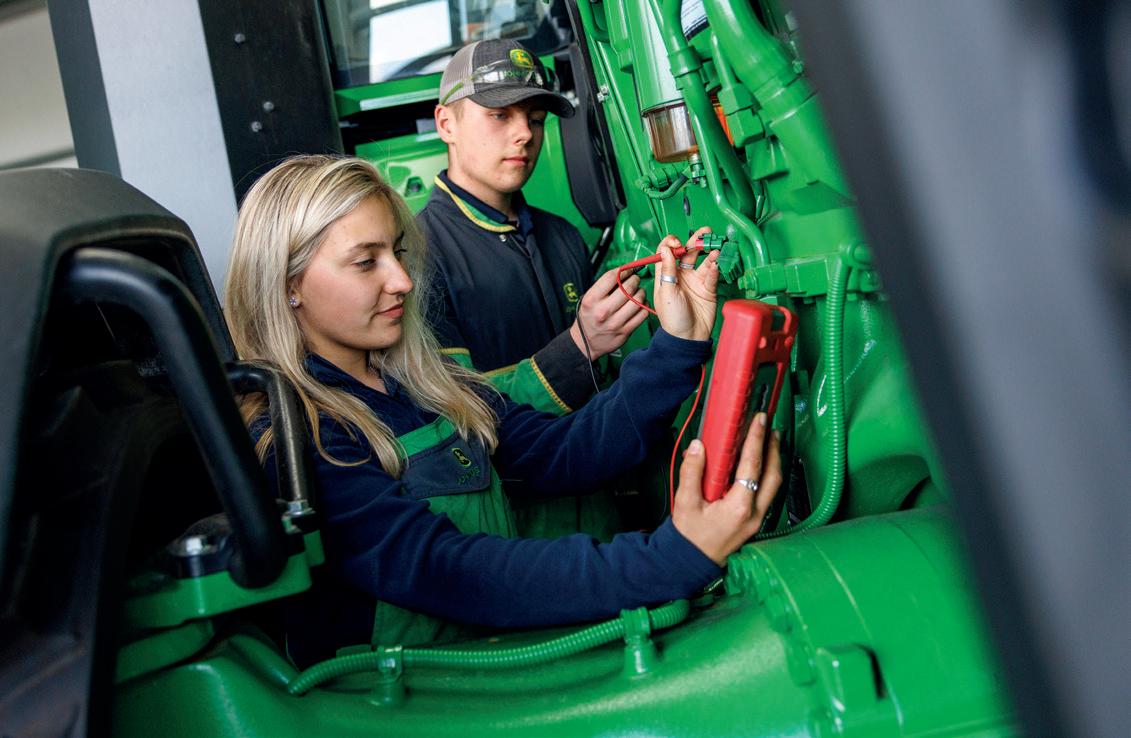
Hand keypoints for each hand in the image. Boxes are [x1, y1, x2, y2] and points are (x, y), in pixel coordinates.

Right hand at [569, 267, 648, 359]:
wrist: (585, 342)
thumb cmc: (589, 317)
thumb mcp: (589, 299)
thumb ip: (605, 287)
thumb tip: (626, 272)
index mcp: (591, 300)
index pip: (611, 277)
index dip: (624, 270)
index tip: (628, 270)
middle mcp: (603, 311)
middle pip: (627, 287)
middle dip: (635, 280)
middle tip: (635, 280)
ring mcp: (615, 322)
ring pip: (638, 299)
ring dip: (641, 292)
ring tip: (638, 292)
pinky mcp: (625, 331)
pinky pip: (642, 313)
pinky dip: (644, 305)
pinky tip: (640, 304)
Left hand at [652, 226, 718, 340]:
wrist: (688, 337)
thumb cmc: (672, 318)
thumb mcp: (666, 292)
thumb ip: (667, 270)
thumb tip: (665, 248)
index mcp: (666, 275)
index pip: (667, 252)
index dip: (671, 243)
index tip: (677, 243)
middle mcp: (681, 275)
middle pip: (687, 252)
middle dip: (695, 240)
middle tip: (704, 232)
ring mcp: (695, 281)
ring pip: (703, 260)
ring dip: (709, 252)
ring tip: (715, 247)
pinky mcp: (708, 288)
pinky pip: (712, 274)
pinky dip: (715, 267)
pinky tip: (716, 263)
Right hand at [672, 413, 782, 564]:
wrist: (691, 562)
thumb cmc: (689, 536)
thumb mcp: (685, 503)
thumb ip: (692, 472)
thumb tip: (699, 447)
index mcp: (738, 507)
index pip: (752, 466)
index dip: (757, 440)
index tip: (759, 421)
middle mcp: (754, 513)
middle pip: (773, 476)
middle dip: (773, 449)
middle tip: (770, 428)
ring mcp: (757, 519)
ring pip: (773, 485)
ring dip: (773, 461)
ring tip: (770, 441)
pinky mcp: (754, 521)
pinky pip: (766, 493)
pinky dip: (766, 474)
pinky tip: (760, 465)